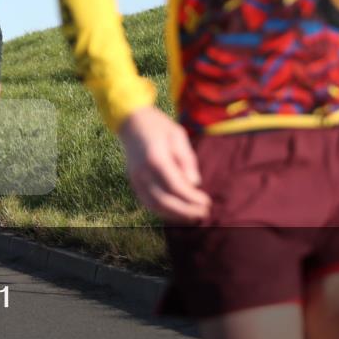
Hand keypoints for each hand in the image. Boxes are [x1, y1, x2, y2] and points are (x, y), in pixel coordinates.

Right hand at [117, 106, 210, 223]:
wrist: (131, 122)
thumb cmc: (159, 127)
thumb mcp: (178, 135)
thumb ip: (186, 159)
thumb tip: (194, 183)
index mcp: (155, 158)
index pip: (175, 186)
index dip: (192, 198)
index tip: (207, 201)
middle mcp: (142, 171)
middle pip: (165, 200)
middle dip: (186, 210)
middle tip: (204, 212)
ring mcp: (135, 178)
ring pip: (154, 205)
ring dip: (175, 214)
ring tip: (193, 217)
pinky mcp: (133, 182)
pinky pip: (147, 202)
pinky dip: (163, 211)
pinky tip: (177, 212)